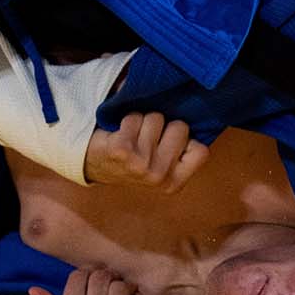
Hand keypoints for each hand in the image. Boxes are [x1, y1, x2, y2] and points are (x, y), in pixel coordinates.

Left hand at [82, 111, 207, 191]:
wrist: (93, 166)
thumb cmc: (132, 160)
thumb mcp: (162, 164)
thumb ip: (181, 149)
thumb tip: (197, 111)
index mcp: (174, 183)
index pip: (201, 150)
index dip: (186, 141)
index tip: (168, 145)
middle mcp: (159, 177)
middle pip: (180, 127)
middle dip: (164, 127)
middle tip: (146, 140)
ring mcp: (140, 165)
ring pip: (156, 118)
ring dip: (143, 121)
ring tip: (132, 136)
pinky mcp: (121, 150)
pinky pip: (135, 117)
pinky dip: (127, 119)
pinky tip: (119, 134)